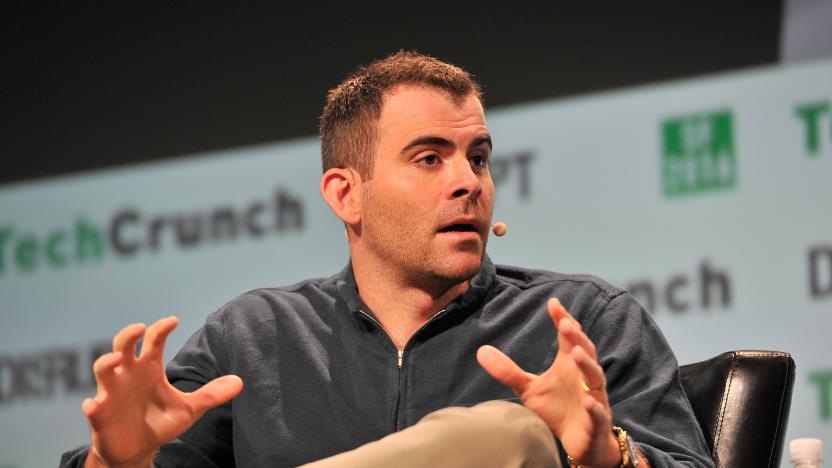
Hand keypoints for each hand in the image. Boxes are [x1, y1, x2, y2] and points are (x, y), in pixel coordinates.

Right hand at [82, 317, 242, 467]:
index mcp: (150, 368)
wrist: (138, 448)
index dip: (161, 329)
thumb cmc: (160, 421)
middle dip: (128, 335)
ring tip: (115, 359)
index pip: (154, 341)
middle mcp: (129, 374)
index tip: (173, 321)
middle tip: (138, 328)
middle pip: (123, 346)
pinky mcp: (100, 415)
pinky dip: (92, 405)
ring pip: (102, 370)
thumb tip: (240, 382)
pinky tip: (94, 405)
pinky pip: (92, 407)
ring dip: (106, 362)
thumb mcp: (189, 409)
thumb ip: (211, 394)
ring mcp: (112, 393)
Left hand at [477, 298, 619, 467]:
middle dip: (576, 337)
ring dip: (587, 365)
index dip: (562, 319)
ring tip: (577, 353)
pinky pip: (598, 413)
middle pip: (585, 351)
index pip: (568, 337)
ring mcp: (594, 398)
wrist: (580, 441)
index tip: (553, 303)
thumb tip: (480, 350)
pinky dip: (595, 407)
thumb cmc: (556, 409)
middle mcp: (584, 376)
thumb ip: (508, 371)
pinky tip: (589, 402)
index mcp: (570, 364)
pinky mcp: (596, 422)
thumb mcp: (528, 389)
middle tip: (564, 323)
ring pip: (595, 378)